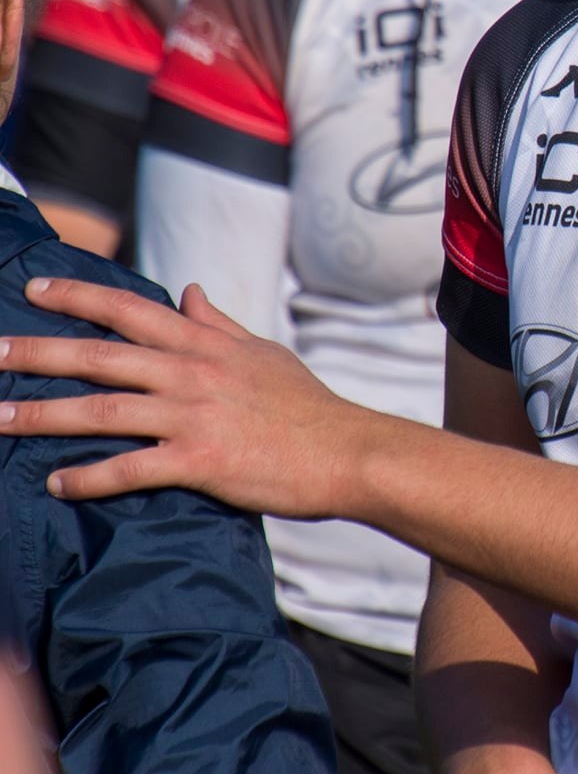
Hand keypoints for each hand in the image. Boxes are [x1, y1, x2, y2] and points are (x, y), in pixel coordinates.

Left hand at [0, 278, 376, 516]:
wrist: (347, 452)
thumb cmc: (307, 406)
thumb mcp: (263, 352)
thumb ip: (217, 324)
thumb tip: (187, 291)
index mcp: (204, 344)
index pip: (129, 309)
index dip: (78, 297)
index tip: (35, 290)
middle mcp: (191, 373)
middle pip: (99, 356)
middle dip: (37, 353)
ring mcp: (194, 416)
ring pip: (103, 410)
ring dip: (43, 415)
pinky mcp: (201, 462)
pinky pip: (132, 468)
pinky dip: (90, 476)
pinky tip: (57, 483)